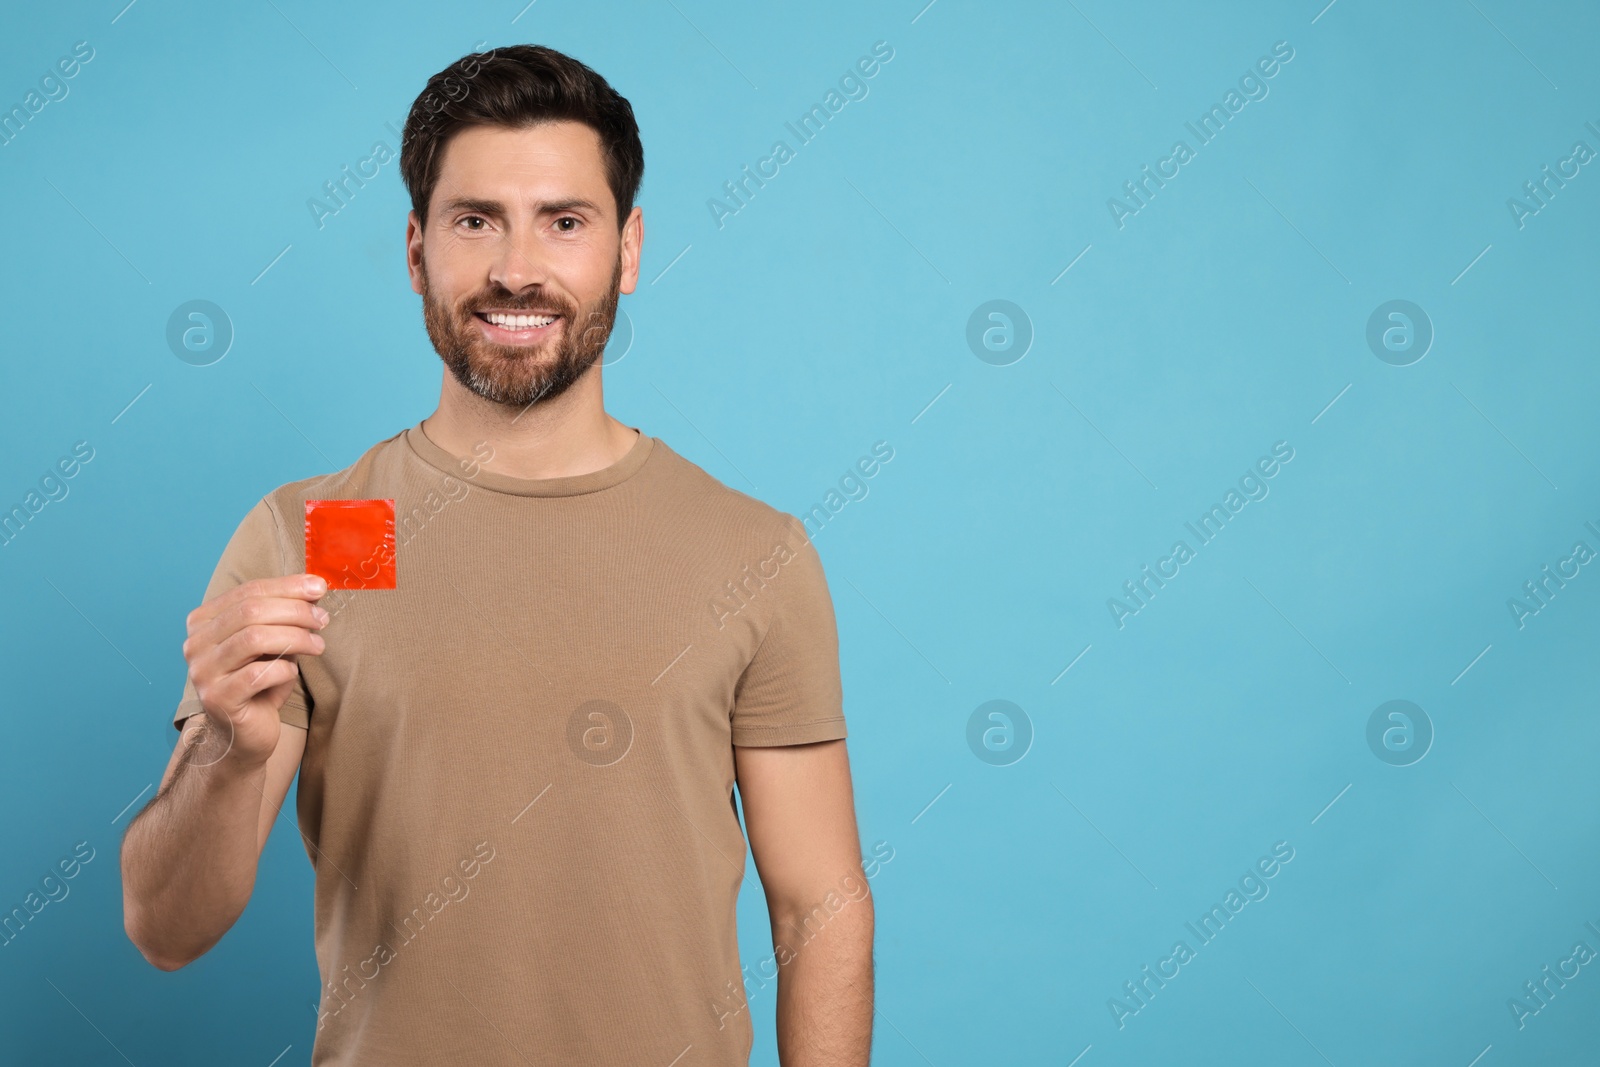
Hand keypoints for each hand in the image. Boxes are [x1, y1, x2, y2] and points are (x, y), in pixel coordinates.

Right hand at [182, 574, 327, 767]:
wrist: (246, 734)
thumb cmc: (261, 683)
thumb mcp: (272, 642)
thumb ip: (283, 615)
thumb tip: (315, 587)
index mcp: (204, 621)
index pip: (248, 591)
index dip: (287, 586)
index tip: (320, 587)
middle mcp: (195, 644)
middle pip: (250, 611)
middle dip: (294, 611)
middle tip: (322, 619)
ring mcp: (202, 672)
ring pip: (253, 639)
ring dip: (295, 637)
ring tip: (318, 645)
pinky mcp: (217, 699)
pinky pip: (257, 674)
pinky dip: (283, 668)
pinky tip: (293, 672)